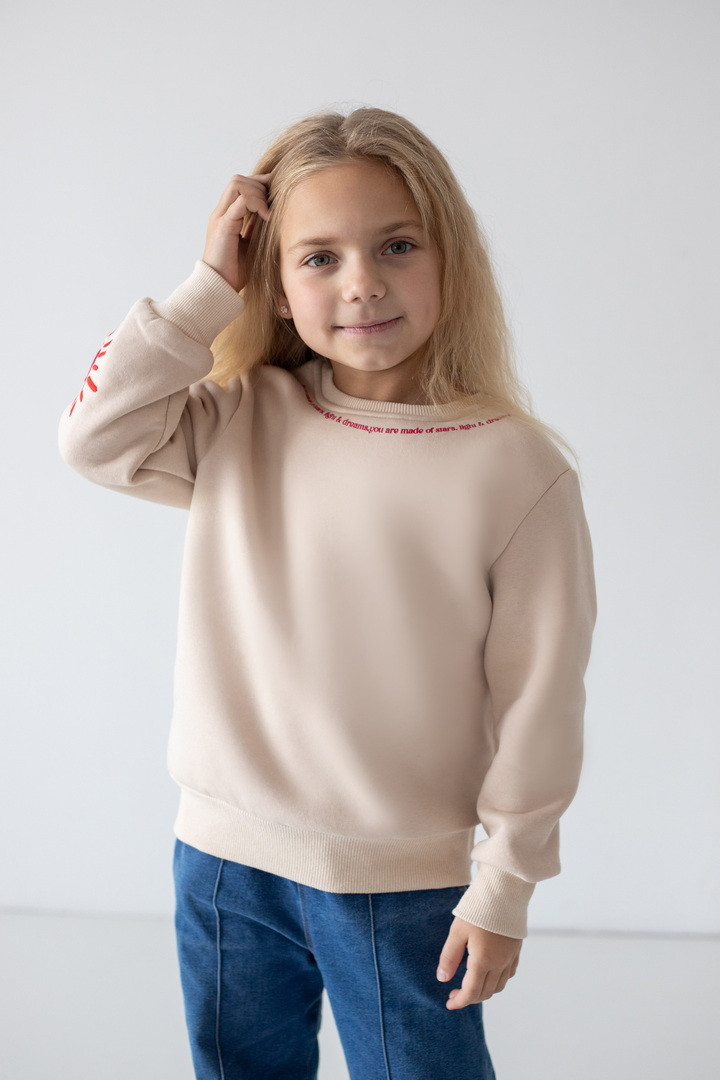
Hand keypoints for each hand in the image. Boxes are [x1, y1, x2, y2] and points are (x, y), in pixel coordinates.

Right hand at [202, 173, 272, 292]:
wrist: (219, 287)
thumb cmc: (235, 271)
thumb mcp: (251, 244)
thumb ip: (257, 228)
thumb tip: (274, 216)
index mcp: (227, 216)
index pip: (240, 185)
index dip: (259, 184)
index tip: (276, 194)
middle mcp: (221, 213)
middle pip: (238, 180)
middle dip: (259, 186)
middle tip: (273, 204)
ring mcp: (221, 217)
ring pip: (237, 184)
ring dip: (258, 193)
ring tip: (269, 212)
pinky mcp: (223, 226)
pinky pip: (240, 201)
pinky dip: (256, 203)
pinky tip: (267, 217)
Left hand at [437, 918, 521, 1008]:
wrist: (504, 891)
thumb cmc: (478, 909)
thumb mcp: (457, 931)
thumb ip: (449, 957)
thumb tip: (443, 979)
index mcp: (483, 961)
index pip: (471, 992)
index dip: (460, 1002)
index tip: (449, 1004)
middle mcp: (499, 964)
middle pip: (485, 992)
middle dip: (469, 997)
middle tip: (454, 993)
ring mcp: (510, 958)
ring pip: (499, 986)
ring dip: (484, 991)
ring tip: (470, 985)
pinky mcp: (516, 950)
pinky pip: (508, 974)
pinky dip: (497, 981)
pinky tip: (488, 973)